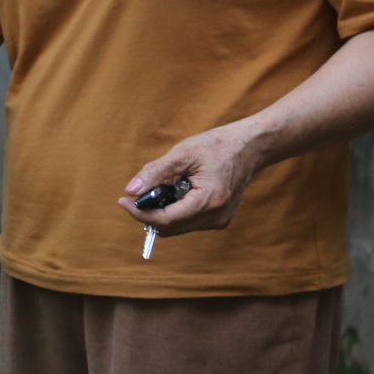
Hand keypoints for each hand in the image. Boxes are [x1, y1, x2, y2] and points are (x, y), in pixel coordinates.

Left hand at [119, 124, 263, 236]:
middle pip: (170, 227)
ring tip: (164, 186)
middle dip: (149, 212)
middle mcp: (216, 217)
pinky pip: (188, 222)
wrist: (250, 147)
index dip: (140, 213)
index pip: (166, 220)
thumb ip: (155, 173)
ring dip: (162, 211)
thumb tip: (131, 190)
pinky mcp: (219, 219)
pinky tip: (176, 191)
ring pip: (178, 226)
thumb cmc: (217, 146)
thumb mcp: (182, 153)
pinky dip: (175, 210)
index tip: (123, 201)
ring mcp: (219, 220)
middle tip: (138, 193)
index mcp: (209, 201)